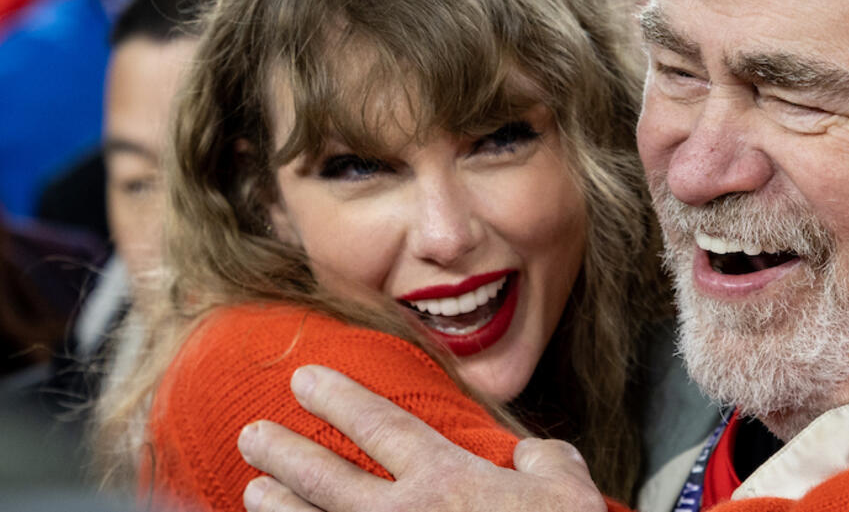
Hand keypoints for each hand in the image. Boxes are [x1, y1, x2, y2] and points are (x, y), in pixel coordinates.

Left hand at [236, 365, 605, 511]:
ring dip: (280, 508)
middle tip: (250, 434)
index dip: (337, 398)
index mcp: (447, 480)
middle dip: (284, 452)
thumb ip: (544, 460)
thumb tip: (526, 455)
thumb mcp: (570, 490)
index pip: (379, 425)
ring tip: (252, 491)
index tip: (302, 378)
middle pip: (327, 477)